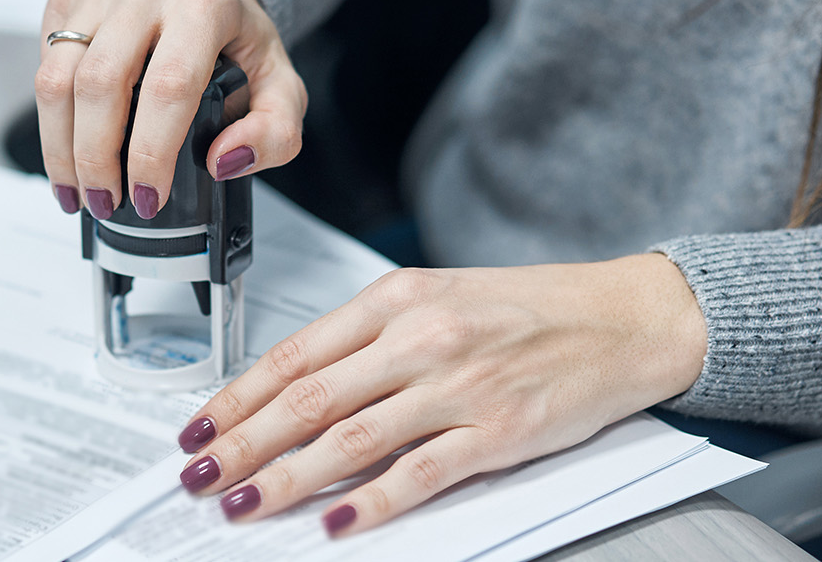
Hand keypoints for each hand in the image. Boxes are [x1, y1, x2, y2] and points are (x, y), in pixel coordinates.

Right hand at [35, 0, 305, 218]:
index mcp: (205, 2)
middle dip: (94, 158)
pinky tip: (67, 147)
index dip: (150, 152)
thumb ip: (273, 134)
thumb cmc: (241, 43)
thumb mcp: (282, 92)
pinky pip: (44, 62)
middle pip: (100, 83)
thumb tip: (223, 160)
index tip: (148, 197)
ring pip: (58, 76)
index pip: (168, 86)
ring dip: (60, 146)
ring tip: (77, 190)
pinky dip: (50, 116)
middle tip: (105, 202)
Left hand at [172, 255, 707, 535]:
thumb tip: (297, 391)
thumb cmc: (529, 308)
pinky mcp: (497, 433)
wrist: (622, 318)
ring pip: (350, 440)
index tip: (199, 428)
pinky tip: (337, 522)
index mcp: (398, 299)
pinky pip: (420, 474)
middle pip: (308, 400)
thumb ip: (370, 339)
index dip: (237, 398)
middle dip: (242, 444)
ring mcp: (459, 387)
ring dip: (287, 479)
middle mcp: (421, 338)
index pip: (295, 354)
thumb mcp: (439, 297)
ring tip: (244, 505)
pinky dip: (373, 502)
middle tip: (198, 476)